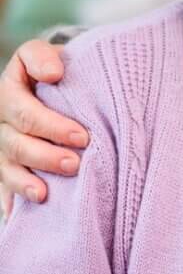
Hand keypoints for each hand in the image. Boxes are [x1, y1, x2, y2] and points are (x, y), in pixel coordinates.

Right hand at [0, 40, 88, 213]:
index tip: (82, 137)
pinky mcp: (5, 167)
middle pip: (16, 144)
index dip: (51, 126)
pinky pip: (1, 188)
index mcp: (8, 93)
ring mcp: (0, 148)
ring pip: (5, 169)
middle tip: (74, 163)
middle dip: (44, 156)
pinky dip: (9, 202)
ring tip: (45, 193)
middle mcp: (0, 123)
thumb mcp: (44, 56)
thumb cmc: (54, 71)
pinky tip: (14, 217)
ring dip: (25, 182)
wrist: (50, 84)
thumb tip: (55, 73)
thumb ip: (43, 58)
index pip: (24, 112)